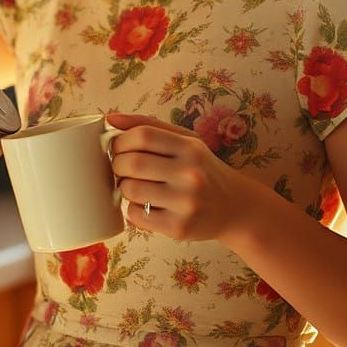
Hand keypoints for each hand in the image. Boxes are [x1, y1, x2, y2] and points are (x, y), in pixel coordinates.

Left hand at [107, 112, 249, 241]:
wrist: (236, 207)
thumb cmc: (202, 169)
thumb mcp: (185, 141)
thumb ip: (148, 125)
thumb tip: (109, 118)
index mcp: (190, 148)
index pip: (142, 135)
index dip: (121, 140)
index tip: (118, 146)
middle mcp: (190, 174)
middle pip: (132, 163)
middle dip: (117, 164)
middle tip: (121, 167)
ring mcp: (185, 202)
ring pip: (130, 190)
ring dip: (123, 187)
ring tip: (135, 185)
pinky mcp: (179, 228)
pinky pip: (136, 215)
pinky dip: (133, 209)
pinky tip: (147, 204)